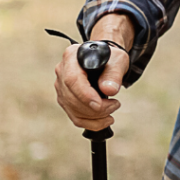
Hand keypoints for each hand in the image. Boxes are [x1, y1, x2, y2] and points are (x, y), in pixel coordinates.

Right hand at [53, 15, 133, 131]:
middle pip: (71, 97)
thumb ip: (114, 73)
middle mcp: (62, 71)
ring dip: (94, 116)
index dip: (85, 95)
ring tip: (112, 110)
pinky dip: (90, 122)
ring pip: (72, 109)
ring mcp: (61, 86)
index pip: (72, 80)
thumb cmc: (112, 57)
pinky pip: (74, 116)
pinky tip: (104, 120)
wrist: (108, 60)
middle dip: (94, 108)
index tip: (101, 104)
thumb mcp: (118, 60)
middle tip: (115, 105)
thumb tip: (109, 90)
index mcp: (72, 56)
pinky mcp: (65, 99)